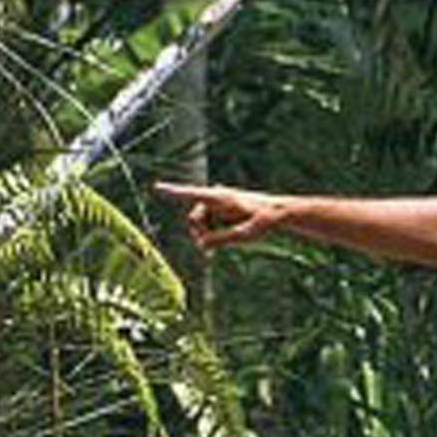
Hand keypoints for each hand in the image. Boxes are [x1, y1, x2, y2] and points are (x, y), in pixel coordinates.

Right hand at [155, 180, 289, 250]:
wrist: (279, 213)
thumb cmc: (266, 221)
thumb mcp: (246, 234)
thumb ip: (222, 239)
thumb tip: (201, 245)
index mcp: (220, 197)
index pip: (192, 194)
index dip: (174, 192)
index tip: (157, 187)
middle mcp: (215, 196)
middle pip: (195, 218)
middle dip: (200, 233)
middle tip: (210, 249)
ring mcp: (217, 203)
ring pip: (201, 223)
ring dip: (208, 234)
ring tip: (224, 242)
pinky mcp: (221, 209)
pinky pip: (209, 223)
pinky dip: (213, 233)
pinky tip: (227, 236)